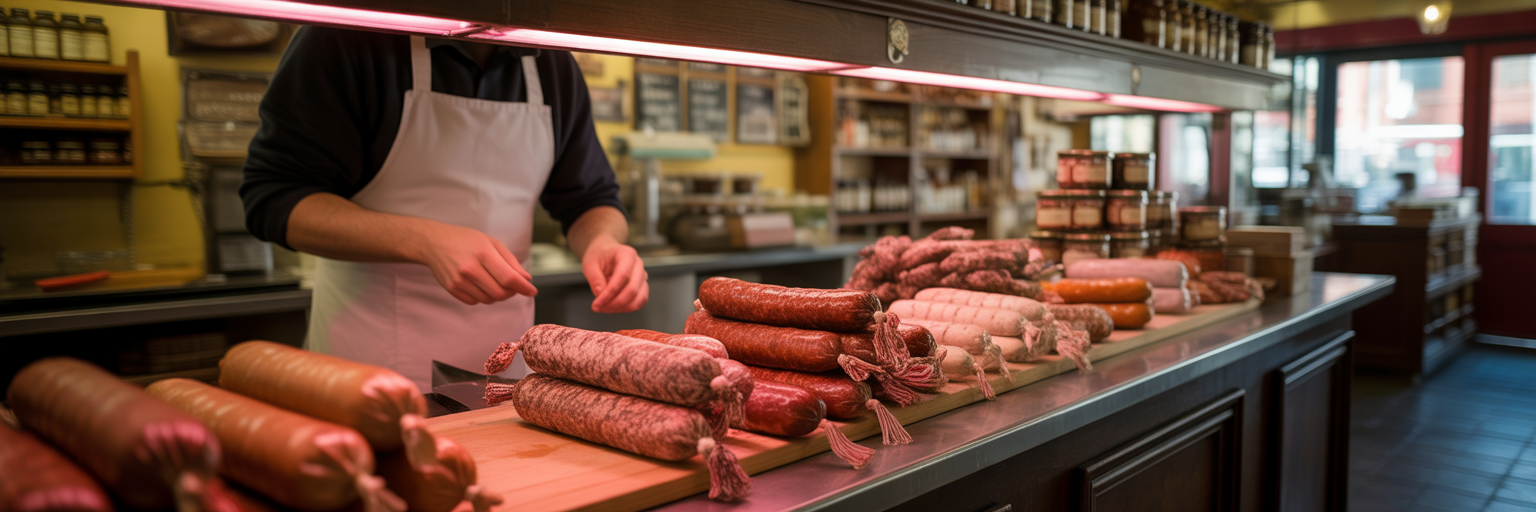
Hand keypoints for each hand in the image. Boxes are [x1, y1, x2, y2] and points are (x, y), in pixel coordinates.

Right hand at [412, 223, 536, 304]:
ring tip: (495, 281)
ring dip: (498, 295)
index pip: (508, 278)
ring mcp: (459, 280)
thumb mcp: (491, 243)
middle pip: (500, 293)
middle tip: (513, 286)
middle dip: (511, 292)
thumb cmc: (466, 240)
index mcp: (483, 253)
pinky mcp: (452, 288)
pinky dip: (483, 296)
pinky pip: (475, 301)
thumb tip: (526, 279)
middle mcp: (470, 268)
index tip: (532, 291)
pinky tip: (480, 284)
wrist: (434, 242)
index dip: (523, 287)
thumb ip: (510, 261)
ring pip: (489, 299)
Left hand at [581, 236, 647, 312]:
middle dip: (615, 303)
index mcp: (626, 254)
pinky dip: (627, 308)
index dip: (610, 293)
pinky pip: (640, 301)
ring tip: (605, 308)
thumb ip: (595, 279)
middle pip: (632, 289)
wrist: (604, 253)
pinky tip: (613, 307)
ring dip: (622, 307)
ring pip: (639, 298)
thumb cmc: (598, 256)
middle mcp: (638, 264)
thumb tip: (600, 294)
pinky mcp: (642, 286)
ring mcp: (642, 276)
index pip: (623, 276)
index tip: (597, 303)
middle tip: (599, 307)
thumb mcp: (590, 265)